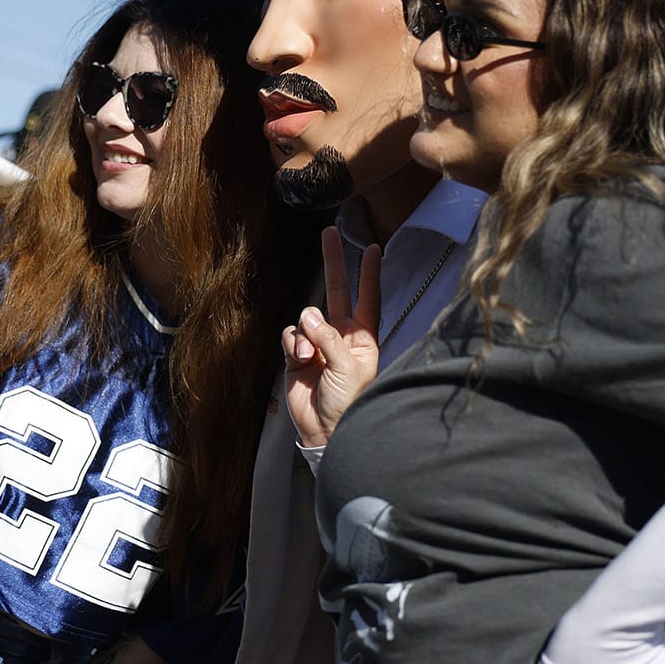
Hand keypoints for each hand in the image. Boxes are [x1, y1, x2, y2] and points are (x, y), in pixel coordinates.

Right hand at [282, 227, 380, 446]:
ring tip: (309, 357)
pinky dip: (292, 345)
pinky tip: (299, 361)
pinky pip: (290, 333)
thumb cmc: (348, 403)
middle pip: (337, 290)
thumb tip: (308, 315)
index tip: (374, 247)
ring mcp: (318, 342)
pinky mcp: (296, 353)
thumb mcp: (348, 368)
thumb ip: (329, 338)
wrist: (325, 431)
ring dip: (305, 333)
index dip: (370, 273)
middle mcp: (340, 334)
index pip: (369, 298)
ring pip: (306, 316)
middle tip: (329, 232)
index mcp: (363, 337)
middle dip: (333, 262)